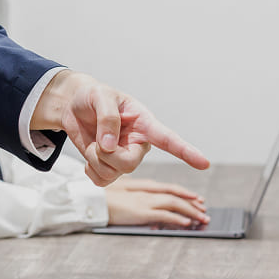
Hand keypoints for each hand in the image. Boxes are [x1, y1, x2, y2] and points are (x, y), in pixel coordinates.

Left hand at [31, 71, 209, 185]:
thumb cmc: (93, 96)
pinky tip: (91, 155)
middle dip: (106, 155)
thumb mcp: (100, 97)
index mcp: (144, 124)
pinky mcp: (109, 167)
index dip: (186, 151)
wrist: (75, 105)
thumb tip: (109, 146)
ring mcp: (124, 157)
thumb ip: (108, 118)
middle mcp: (138, 144)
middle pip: (129, 164)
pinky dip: (91, 170)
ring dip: (95, 160)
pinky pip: (101, 181)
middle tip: (97, 141)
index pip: (168, 139)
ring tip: (93, 143)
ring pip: (114, 174)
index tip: (204, 164)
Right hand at [106, 179, 207, 226]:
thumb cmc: (101, 197)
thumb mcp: (121, 193)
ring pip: (174, 204)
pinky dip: (178, 218)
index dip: (185, 193)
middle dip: (192, 203)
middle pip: (175, 195)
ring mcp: (143, 201)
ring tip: (201, 219)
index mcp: (142, 185)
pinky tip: (186, 223)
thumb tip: (148, 208)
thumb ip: (135, 196)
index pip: (169, 188)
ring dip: (191, 211)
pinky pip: (164, 215)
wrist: (88, 200)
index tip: (197, 199)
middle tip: (204, 211)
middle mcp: (145, 192)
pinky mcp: (140, 212)